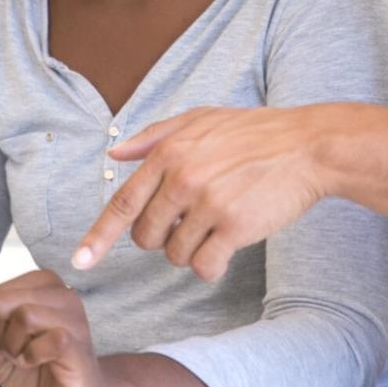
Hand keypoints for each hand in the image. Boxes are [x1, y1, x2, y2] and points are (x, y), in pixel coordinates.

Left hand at [0, 271, 118, 386]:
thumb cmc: (38, 370)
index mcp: (38, 284)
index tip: (10, 342)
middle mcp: (59, 291)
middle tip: (18, 352)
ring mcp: (73, 315)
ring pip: (22, 316)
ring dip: (16, 348)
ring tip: (30, 358)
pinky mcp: (78, 341)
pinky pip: (45, 340)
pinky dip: (32, 357)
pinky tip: (41, 363)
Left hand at [71, 104, 367, 280]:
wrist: (307, 146)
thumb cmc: (254, 133)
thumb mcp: (199, 119)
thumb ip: (154, 137)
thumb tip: (115, 156)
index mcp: (168, 153)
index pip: (122, 203)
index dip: (98, 236)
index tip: (80, 261)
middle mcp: (182, 178)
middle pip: (146, 236)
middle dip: (161, 238)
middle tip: (190, 221)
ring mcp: (207, 203)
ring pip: (175, 254)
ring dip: (191, 250)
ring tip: (216, 225)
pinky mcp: (234, 226)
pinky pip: (205, 266)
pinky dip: (211, 267)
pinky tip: (226, 250)